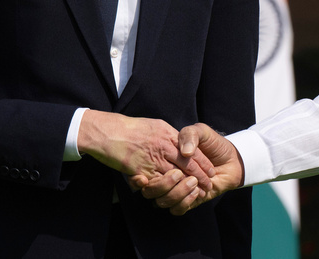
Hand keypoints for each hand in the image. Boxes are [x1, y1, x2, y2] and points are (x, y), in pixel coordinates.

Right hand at [77, 110, 214, 192]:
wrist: (107, 131)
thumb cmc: (129, 127)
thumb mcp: (155, 124)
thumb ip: (169, 134)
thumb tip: (181, 143)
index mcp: (167, 133)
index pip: (191, 150)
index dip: (203, 162)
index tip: (211, 171)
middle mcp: (162, 146)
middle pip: (187, 164)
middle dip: (200, 176)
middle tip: (209, 185)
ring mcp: (151, 159)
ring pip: (175, 176)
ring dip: (187, 186)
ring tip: (197, 191)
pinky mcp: (140, 171)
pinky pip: (157, 184)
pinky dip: (168, 191)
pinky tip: (176, 195)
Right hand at [135, 123, 244, 214]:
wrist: (233, 158)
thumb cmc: (213, 143)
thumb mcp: (200, 131)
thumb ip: (190, 135)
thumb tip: (185, 152)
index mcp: (165, 160)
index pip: (146, 171)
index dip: (139, 177)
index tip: (142, 177)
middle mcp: (168, 177)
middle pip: (151, 191)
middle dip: (162, 185)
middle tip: (178, 174)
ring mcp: (177, 190)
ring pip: (162, 202)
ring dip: (176, 192)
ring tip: (193, 182)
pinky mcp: (188, 201)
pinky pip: (177, 209)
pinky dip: (185, 201)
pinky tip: (197, 191)